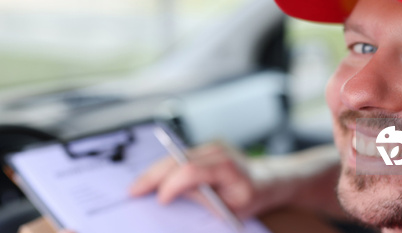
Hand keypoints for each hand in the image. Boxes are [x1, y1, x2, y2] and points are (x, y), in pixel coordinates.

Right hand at [129, 141, 291, 218]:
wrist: (267, 180)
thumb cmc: (252, 196)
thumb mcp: (233, 208)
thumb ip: (205, 199)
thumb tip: (176, 194)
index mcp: (227, 166)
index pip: (191, 171)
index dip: (172, 185)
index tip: (161, 201)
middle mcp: (217, 150)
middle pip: (177, 159)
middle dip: (153, 176)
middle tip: (134, 191)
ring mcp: (209, 146)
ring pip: (174, 155)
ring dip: (154, 171)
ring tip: (137, 187)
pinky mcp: (203, 148)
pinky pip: (178, 156)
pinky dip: (163, 167)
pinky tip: (150, 179)